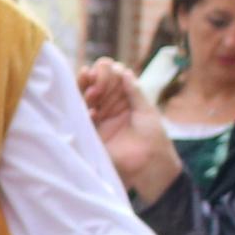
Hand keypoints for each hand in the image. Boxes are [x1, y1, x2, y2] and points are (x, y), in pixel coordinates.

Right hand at [75, 57, 181, 202]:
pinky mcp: (91, 133)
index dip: (108, 70)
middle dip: (94, 77)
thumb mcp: (146, 110)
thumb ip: (134, 91)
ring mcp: (98, 119)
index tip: (113, 72)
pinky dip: (83, 110)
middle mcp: (109, 106)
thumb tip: (123, 70)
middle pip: (94, 83)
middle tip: (96, 77)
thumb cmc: (153, 137)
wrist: (149, 163)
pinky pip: (80, 118)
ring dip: (85, 90)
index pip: (111, 77)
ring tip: (93, 91)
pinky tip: (92, 110)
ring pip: (84, 97)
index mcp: (124, 98)